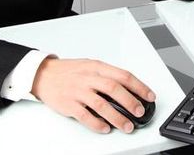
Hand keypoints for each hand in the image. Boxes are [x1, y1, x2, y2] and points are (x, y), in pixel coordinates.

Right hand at [30, 57, 153, 133]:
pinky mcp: (69, 104)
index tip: (149, 96)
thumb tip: (129, 88)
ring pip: (102, 104)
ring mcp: (78, 91)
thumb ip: (107, 75)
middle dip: (130, 102)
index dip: (139, 86)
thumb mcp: (90, 66)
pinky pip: (85, 116)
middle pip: (114, 89)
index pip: (123, 75)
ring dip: (117, 117)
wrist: (44, 74)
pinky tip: (105, 128)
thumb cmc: (69, 71)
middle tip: (140, 112)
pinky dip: (97, 123)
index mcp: (97, 67)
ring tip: (127, 126)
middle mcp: (88, 78)